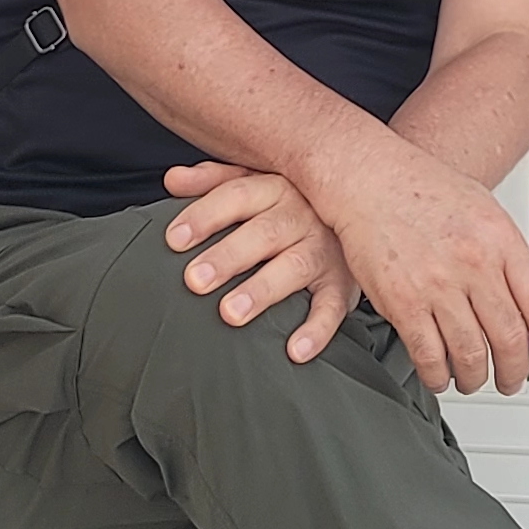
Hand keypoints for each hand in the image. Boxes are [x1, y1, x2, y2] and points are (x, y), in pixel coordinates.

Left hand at [164, 161, 359, 361]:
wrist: (355, 214)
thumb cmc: (287, 204)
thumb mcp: (253, 182)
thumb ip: (211, 181)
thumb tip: (173, 179)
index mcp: (274, 187)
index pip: (236, 195)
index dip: (204, 216)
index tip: (174, 239)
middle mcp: (301, 215)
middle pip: (262, 233)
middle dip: (227, 256)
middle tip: (195, 280)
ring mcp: (324, 250)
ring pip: (294, 266)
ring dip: (262, 290)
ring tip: (232, 312)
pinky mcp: (341, 283)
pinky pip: (332, 306)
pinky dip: (316, 329)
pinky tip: (295, 349)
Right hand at [327, 136, 528, 396]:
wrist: (370, 178)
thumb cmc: (423, 189)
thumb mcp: (484, 210)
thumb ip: (512, 256)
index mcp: (500, 240)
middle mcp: (473, 263)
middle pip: (509, 338)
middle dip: (514, 372)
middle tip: (511, 380)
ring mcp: (438, 285)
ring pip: (471, 354)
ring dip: (475, 378)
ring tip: (472, 379)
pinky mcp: (403, 302)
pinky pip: (428, 355)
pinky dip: (437, 376)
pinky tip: (439, 376)